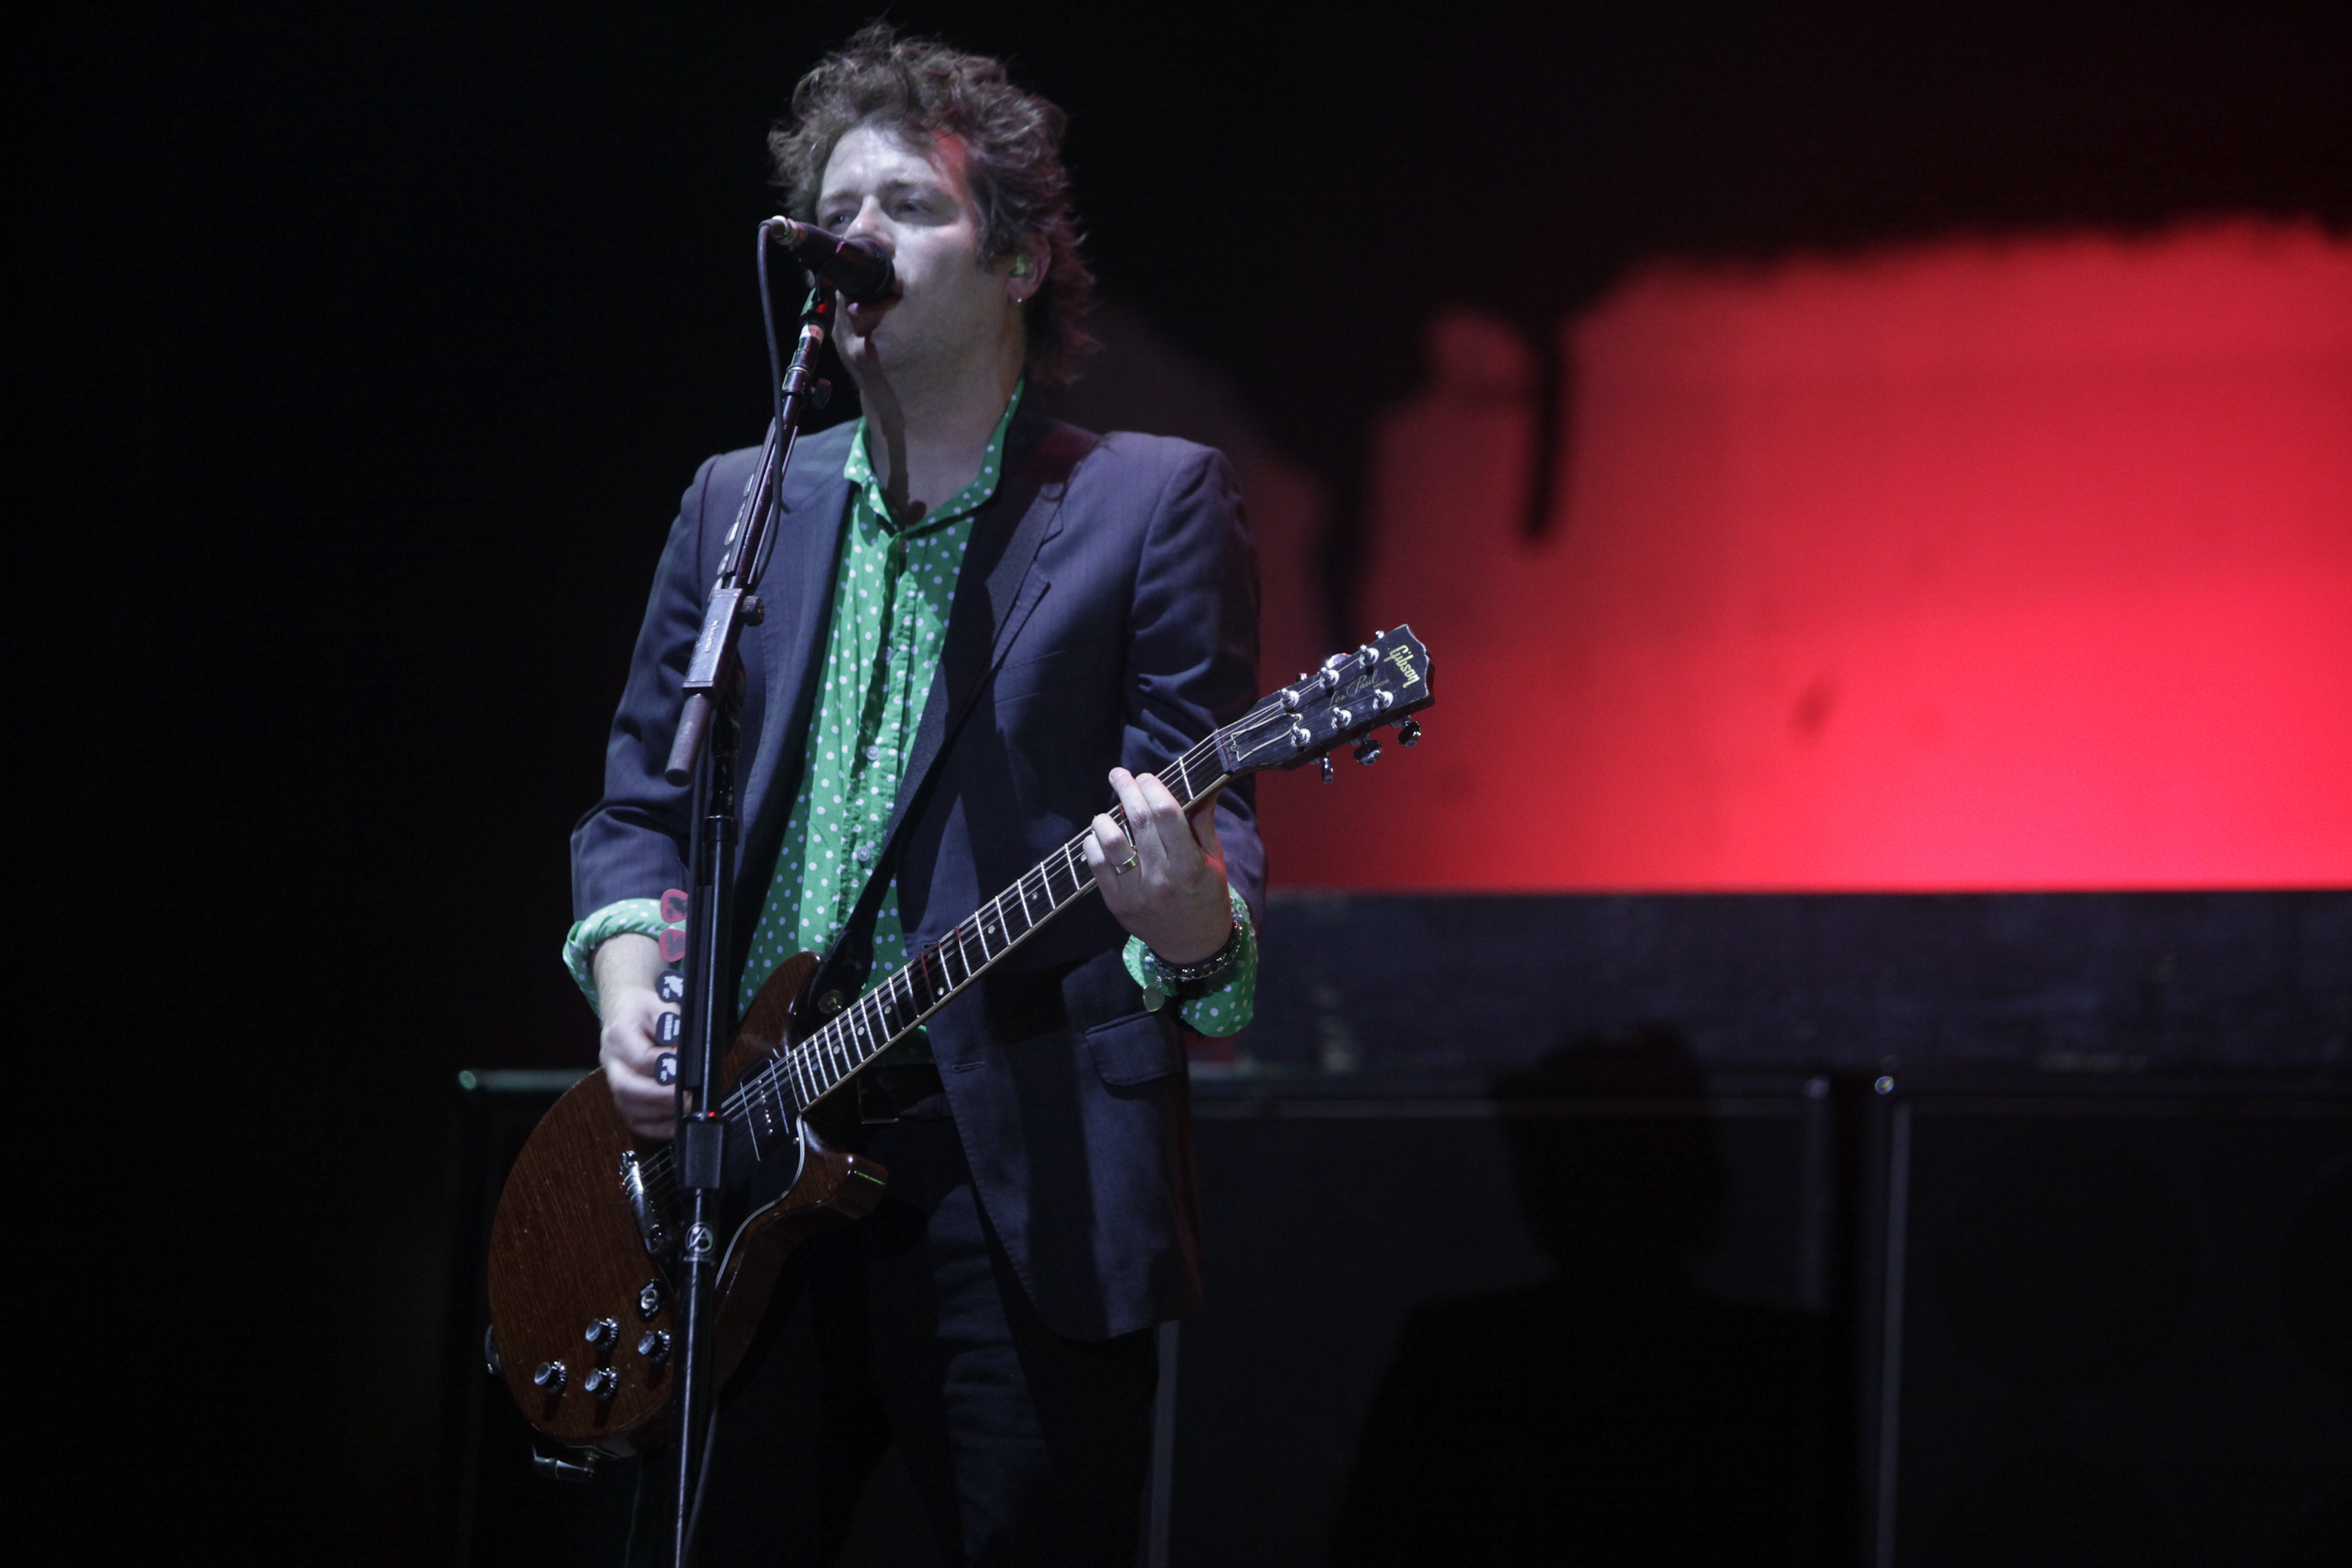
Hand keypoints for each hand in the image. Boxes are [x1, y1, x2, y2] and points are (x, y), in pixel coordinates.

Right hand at [594, 933, 676, 1139]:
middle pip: (625, 1087)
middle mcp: (610, 1060)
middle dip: (659, 1098)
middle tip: (688, 1099)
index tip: (688, 1073)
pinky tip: (675, 1125)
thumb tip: (686, 1055)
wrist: (624, 1007)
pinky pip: (632, 1119)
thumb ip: (674, 1027)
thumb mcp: (662, 1005)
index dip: (665, 1068)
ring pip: (627, 1107)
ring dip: (658, 1114)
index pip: (640, 1058)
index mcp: (619, 1034)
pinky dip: (654, 1127)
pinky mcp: (620, 1095)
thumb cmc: (646, 1008)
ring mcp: (613, 1080)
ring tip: (686, 1111)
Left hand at [1085, 769, 1231, 963]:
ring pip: (1111, 842)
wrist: (1193, 945)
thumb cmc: (1206, 894)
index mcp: (1189, 865)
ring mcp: (1136, 892)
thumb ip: (1203, 821)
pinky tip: (1100, 835)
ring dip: (1105, 819)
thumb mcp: (1213, 859)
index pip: (1167, 814)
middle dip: (1126, 790)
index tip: (1146, 777)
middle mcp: (1161, 879)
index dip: (1153, 788)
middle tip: (1119, 775)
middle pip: (1138, 822)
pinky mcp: (1117, 904)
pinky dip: (1094, 843)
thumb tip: (1204, 783)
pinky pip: (1096, 865)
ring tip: (1108, 812)